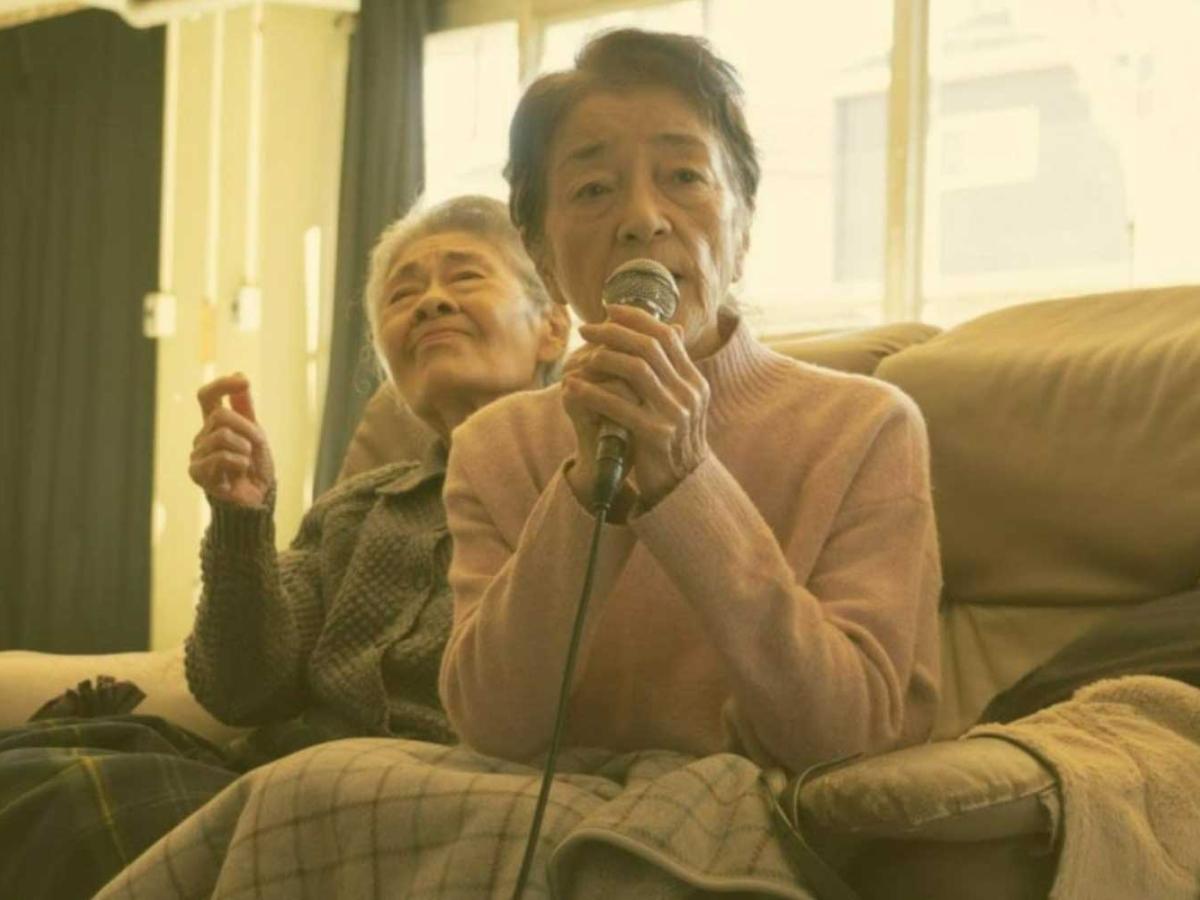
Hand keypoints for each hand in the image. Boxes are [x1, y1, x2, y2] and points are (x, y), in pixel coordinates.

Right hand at [189, 373, 274, 506]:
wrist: (258, 499)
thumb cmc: (256, 468)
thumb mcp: (255, 433)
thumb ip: (245, 408)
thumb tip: (239, 374)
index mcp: (214, 425)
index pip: (207, 396)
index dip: (222, 385)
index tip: (244, 381)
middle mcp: (202, 436)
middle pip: (220, 414)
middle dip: (246, 428)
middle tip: (254, 447)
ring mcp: (197, 454)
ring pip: (221, 434)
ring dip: (244, 448)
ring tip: (246, 463)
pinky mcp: (197, 473)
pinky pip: (221, 456)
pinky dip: (238, 463)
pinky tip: (238, 474)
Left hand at [562, 304, 710, 508]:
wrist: (681, 489)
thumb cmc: (670, 442)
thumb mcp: (676, 404)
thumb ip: (670, 370)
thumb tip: (669, 328)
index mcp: (694, 382)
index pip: (667, 336)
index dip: (637, 318)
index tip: (610, 309)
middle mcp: (690, 394)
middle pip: (650, 347)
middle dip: (614, 332)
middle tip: (585, 329)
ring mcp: (676, 414)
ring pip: (637, 369)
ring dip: (604, 357)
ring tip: (581, 357)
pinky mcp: (657, 436)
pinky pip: (621, 405)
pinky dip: (594, 392)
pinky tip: (573, 388)